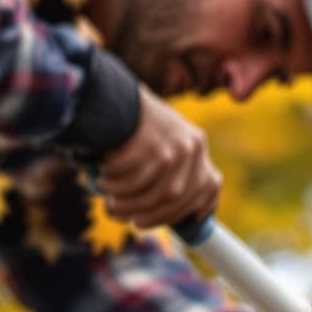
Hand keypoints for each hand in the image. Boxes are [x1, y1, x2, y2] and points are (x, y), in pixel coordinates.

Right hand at [97, 86, 221, 230]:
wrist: (112, 92)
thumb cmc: (134, 125)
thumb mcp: (162, 140)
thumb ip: (171, 169)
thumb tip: (162, 210)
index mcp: (197, 144)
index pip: (208, 185)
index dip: (200, 206)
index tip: (184, 219)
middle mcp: (192, 147)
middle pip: (177, 197)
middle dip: (151, 215)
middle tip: (128, 219)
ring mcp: (174, 147)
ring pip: (155, 193)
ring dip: (129, 202)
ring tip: (111, 202)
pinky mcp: (153, 146)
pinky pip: (134, 180)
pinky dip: (116, 185)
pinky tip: (103, 181)